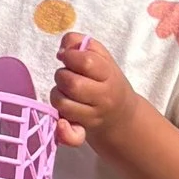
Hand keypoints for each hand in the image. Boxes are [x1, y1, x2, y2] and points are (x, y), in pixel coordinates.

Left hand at [51, 32, 135, 148]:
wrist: (121, 115)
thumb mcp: (100, 56)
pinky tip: (61, 122)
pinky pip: (72, 136)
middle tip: (68, 75)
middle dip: (62, 75)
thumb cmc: (106, 80)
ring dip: (57, 94)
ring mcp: (93, 116)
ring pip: (63, 103)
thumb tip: (63, 50)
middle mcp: (103, 97)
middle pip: (72, 84)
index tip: (69, 57)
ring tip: (66, 92)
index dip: (71, 56)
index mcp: (108, 75)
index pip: (86, 62)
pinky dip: (64, 131)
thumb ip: (80, 43)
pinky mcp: (83, 132)